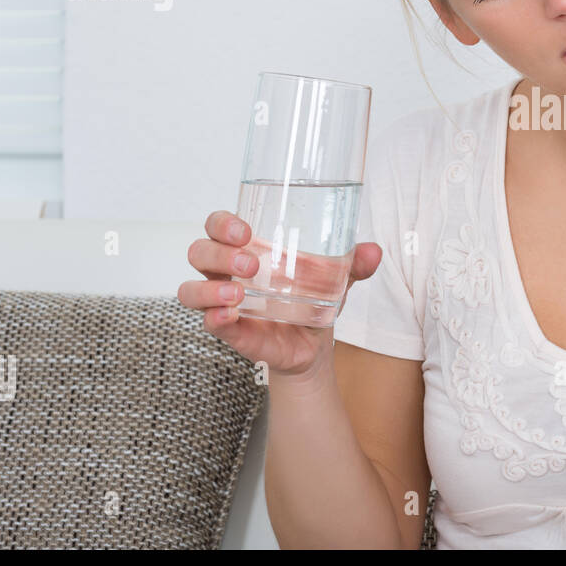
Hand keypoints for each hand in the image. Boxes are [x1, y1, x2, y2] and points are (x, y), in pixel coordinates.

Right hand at [177, 210, 381, 378]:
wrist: (315, 343)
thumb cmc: (314, 297)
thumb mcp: (337, 277)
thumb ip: (354, 264)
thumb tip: (374, 251)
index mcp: (245, 248)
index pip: (216, 225)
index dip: (221, 222)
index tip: (244, 230)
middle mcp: (226, 272)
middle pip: (199, 251)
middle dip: (218, 252)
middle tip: (250, 263)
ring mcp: (224, 302)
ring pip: (192, 289)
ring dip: (209, 287)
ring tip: (238, 293)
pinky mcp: (230, 331)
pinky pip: (208, 323)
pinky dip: (214, 318)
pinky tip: (229, 316)